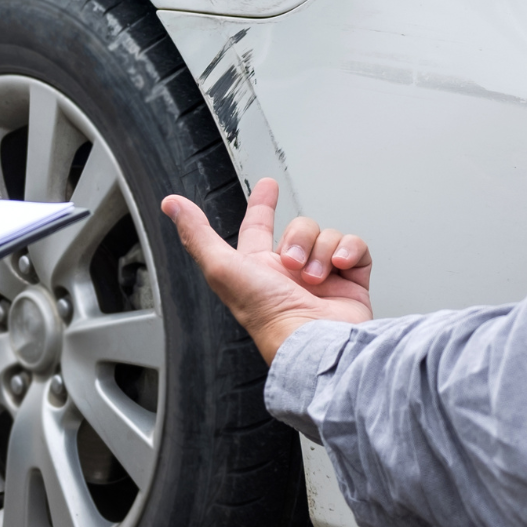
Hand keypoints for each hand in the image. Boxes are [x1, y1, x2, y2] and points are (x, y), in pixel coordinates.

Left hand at [160, 179, 372, 363]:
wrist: (314, 340)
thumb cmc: (266, 315)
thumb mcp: (222, 269)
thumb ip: (198, 234)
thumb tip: (171, 205)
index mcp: (259, 269)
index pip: (258, 227)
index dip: (262, 204)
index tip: (268, 185)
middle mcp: (290, 272)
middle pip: (299, 227)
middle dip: (297, 237)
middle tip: (292, 263)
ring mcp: (323, 278)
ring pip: (326, 235)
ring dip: (320, 251)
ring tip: (314, 277)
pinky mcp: (351, 283)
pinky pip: (355, 247)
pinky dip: (349, 252)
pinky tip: (338, 267)